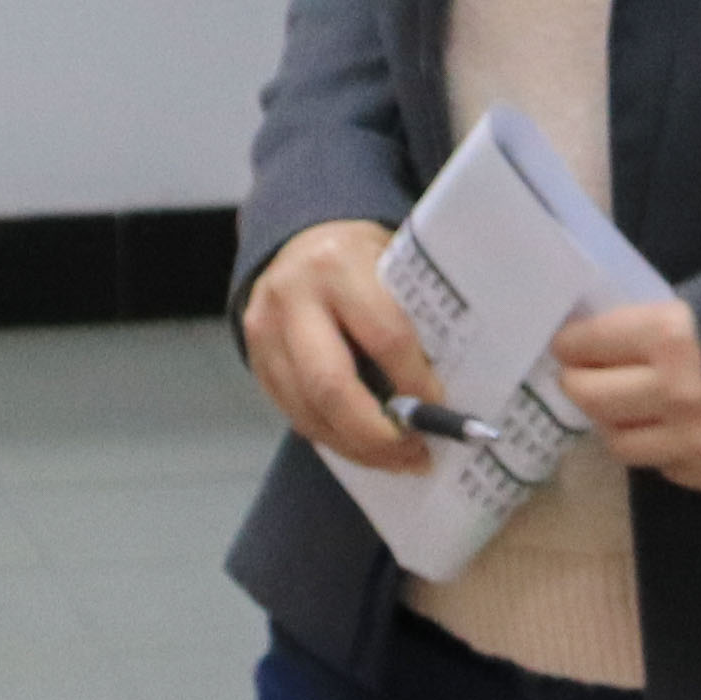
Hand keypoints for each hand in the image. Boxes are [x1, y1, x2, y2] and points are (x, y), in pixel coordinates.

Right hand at [240, 221, 431, 473]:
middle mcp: (293, 298)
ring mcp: (265, 332)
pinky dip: (334, 439)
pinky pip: (295, 416)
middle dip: (377, 434)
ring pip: (309, 412)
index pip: (384, 337)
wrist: (298, 239)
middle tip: (417, 454)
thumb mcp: (393, 263)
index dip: (415, 384)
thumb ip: (412, 314)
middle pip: (331, 386)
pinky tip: (365, 446)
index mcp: (339, 265)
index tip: (443, 410)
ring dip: (358, 448)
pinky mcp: (254, 361)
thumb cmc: (362, 257)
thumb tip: (446, 392)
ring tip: (399, 460)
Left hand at [551, 298, 700, 496]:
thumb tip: (622, 335)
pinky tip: (669, 431)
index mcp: (672, 336)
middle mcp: (671, 391)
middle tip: (580, 375)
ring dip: (612, 421)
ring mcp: (688, 440)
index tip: (567, 344)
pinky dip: (656, 447)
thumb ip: (666, 321)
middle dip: (579, 382)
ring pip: (617, 440)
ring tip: (620, 407)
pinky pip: (660, 465)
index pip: (591, 341)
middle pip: (591, 396)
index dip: (573, 342)